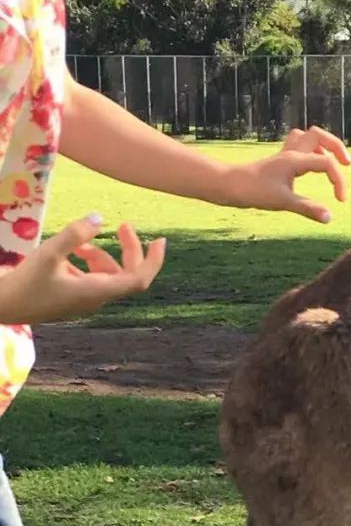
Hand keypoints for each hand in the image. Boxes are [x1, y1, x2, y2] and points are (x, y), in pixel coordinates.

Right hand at [0, 216, 165, 324]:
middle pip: (127, 274)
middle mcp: (97, 299)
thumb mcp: (48, 253)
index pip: (138, 279)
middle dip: (129, 249)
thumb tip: (99, 218)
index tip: (160, 240)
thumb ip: (74, 235)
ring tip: (81, 243)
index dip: (153, 261)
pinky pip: (93, 278)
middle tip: (124, 224)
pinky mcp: (75, 298)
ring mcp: (87, 300)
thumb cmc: (25, 283)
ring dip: (102, 254)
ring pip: (109, 275)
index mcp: (97, 291)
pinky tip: (72, 253)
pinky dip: (89, 262)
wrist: (4, 307)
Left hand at [222, 125, 350, 223]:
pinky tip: (311, 164)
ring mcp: (284, 154)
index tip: (340, 202)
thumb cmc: (254, 192)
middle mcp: (291, 152)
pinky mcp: (279, 160)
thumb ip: (308, 208)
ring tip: (331, 162)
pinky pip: (297, 144)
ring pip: (308, 136)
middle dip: (337, 147)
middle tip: (347, 165)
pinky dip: (309, 149)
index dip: (339, 181)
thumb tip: (329, 217)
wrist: (230, 185)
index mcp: (295, 160)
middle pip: (320, 135)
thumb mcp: (283, 202)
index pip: (327, 164)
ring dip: (323, 145)